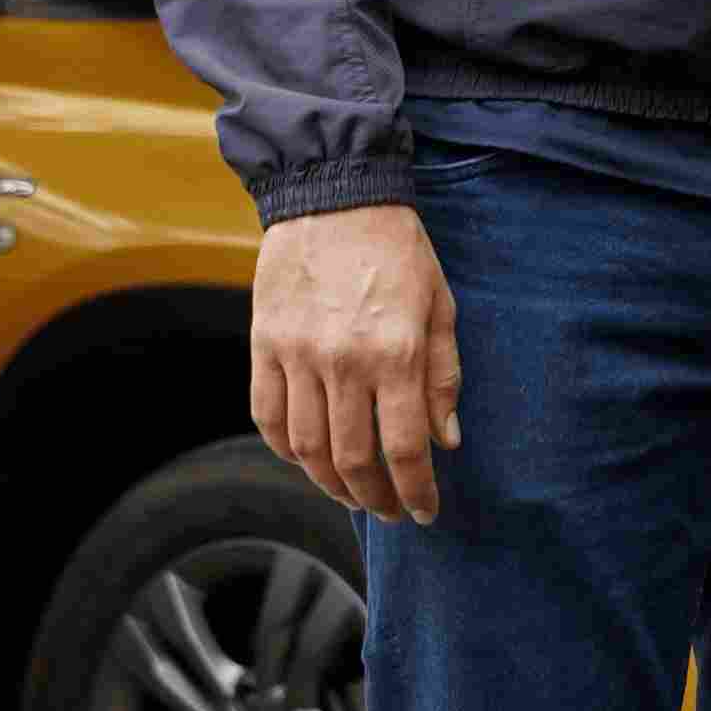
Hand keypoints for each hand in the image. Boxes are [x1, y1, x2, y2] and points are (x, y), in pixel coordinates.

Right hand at [253, 203, 462, 524]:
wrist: (333, 198)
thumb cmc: (398, 251)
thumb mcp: (441, 307)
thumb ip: (443, 377)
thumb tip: (447, 441)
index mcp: (396, 354)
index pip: (406, 448)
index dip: (417, 491)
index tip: (425, 511)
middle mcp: (343, 362)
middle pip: (352, 459)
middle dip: (375, 498)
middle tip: (390, 511)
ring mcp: (297, 355)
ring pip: (306, 447)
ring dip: (330, 483)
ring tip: (352, 493)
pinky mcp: (263, 344)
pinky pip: (267, 414)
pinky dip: (285, 448)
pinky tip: (307, 460)